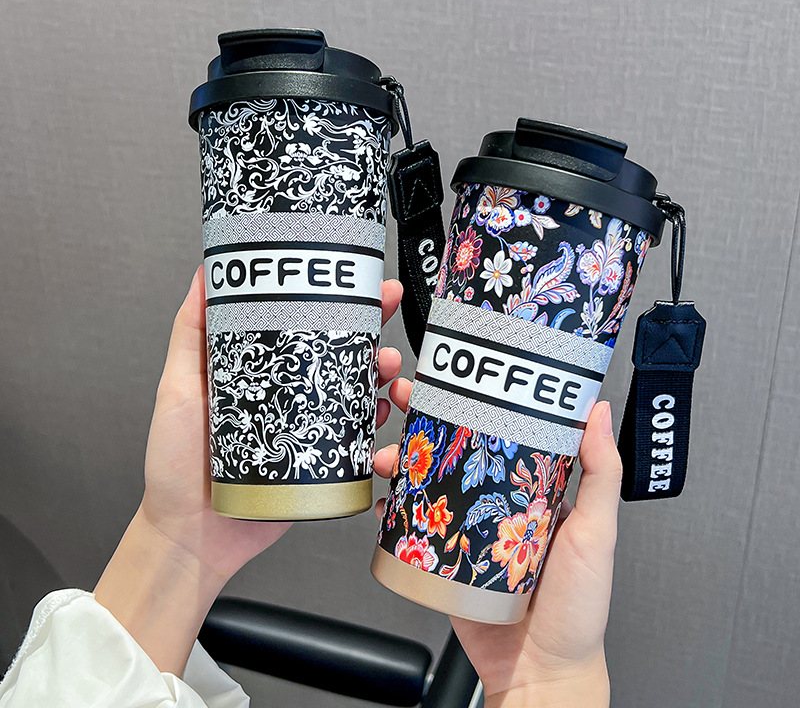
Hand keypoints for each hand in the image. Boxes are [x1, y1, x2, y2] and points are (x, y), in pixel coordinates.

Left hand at [96, 267, 402, 673]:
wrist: (189, 535)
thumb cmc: (175, 464)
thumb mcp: (177, 387)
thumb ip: (189, 333)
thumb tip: (205, 274)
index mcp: (266, 370)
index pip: (309, 325)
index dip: (342, 302)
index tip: (364, 283)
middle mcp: (293, 395)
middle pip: (346, 356)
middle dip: (377, 337)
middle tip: (388, 322)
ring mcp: (310, 429)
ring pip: (361, 395)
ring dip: (384, 380)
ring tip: (389, 376)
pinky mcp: (322, 464)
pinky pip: (360, 440)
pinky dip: (379, 427)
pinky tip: (384, 416)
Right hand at [375, 385, 619, 707]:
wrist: (541, 672)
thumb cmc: (579, 608)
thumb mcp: (597, 533)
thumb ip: (600, 475)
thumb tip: (600, 412)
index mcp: (534, 486)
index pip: (504, 428)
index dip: (479, 397)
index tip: (458, 374)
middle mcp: (499, 500)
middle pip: (456, 447)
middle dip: (426, 418)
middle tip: (406, 396)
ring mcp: (469, 526)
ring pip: (428, 480)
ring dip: (402, 460)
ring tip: (388, 455)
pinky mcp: (445, 556)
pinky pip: (414, 524)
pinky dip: (393, 508)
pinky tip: (383, 497)